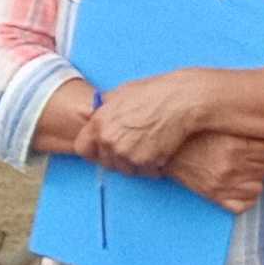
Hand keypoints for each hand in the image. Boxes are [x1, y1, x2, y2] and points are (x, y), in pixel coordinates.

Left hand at [75, 69, 224, 174]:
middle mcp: (108, 140)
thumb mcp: (122, 94)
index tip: (102, 150)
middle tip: (134, 147)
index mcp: (99, 122)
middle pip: (106, 162)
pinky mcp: (144, 162)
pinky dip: (153, 165)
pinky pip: (145, 171)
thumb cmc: (154, 93)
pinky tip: (161, 149)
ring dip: (135, 163)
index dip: (93, 150)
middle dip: (118, 158)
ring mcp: (126, 153)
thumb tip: (89, 113)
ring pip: (126, 169)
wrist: (181, 100)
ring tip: (149, 146)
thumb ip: (103, 108)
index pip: (82, 148)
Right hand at [164, 130, 263, 213]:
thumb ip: (243, 127)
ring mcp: (223, 185)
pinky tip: (236, 185)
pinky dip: (243, 197)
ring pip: (258, 186)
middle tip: (246, 155)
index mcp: (234, 145)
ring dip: (252, 178)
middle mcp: (230, 166)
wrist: (167, 149)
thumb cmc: (192, 134)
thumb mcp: (220, 124)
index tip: (255, 144)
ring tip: (240, 169)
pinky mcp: (214, 197)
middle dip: (259, 160)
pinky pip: (244, 205)